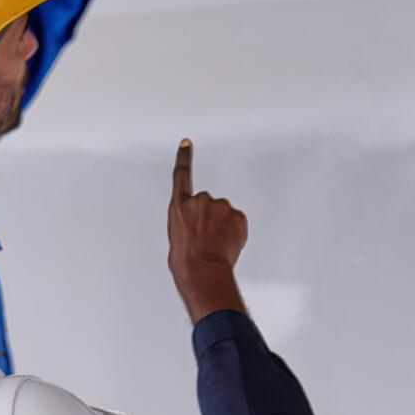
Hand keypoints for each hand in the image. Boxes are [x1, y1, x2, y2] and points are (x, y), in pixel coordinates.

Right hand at [167, 139, 247, 324]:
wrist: (202, 271)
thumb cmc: (186, 260)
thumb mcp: (177, 236)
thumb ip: (188, 221)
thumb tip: (199, 225)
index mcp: (180, 206)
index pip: (181, 175)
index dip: (184, 158)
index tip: (186, 143)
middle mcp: (200, 200)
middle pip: (208, 204)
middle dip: (210, 218)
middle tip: (206, 238)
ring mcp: (219, 207)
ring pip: (224, 214)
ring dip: (222, 225)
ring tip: (215, 244)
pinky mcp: (237, 215)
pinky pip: (237, 222)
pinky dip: (235, 231)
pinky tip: (226, 244)